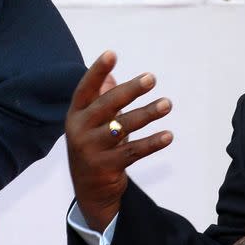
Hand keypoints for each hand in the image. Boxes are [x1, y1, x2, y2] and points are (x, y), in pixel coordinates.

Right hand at [66, 51, 172, 232]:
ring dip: (147, 114)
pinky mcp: (106, 167)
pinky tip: (168, 135)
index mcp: (76, 114)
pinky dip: (152, 143)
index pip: (86, 88)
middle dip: (130, 90)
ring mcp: (91, 150)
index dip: (97, 71)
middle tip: (151, 78)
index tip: (112, 54)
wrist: (89, 191)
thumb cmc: (94, 146)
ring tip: (167, 104)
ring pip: (123, 127)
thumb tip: (112, 75)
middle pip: (107, 105)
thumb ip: (101, 99)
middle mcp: (80, 130)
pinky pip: (133, 152)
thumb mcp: (92, 122)